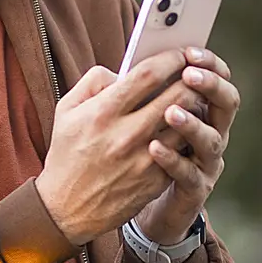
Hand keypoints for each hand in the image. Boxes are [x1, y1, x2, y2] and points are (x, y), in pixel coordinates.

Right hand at [34, 48, 214, 246]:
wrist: (66, 208)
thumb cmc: (67, 155)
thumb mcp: (66, 111)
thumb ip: (92, 83)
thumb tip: (122, 71)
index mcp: (103, 113)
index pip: (147, 75)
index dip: (169, 59)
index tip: (178, 53)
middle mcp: (125, 134)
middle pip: (176, 95)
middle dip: (191, 78)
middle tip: (195, 72)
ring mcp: (144, 159)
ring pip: (186, 123)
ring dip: (194, 106)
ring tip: (194, 98)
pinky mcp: (155, 179)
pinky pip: (182, 149)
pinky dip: (188, 134)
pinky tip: (186, 127)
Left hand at [133, 49, 239, 245]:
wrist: (135, 202)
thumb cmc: (137, 150)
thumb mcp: (138, 116)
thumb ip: (139, 92)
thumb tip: (127, 66)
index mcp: (201, 109)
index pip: (218, 78)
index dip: (210, 64)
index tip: (190, 51)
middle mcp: (212, 132)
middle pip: (226, 104)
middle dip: (210, 86)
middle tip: (189, 74)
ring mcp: (206, 163)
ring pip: (211, 140)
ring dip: (193, 123)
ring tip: (171, 111)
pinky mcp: (194, 190)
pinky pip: (188, 174)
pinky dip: (173, 159)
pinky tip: (154, 147)